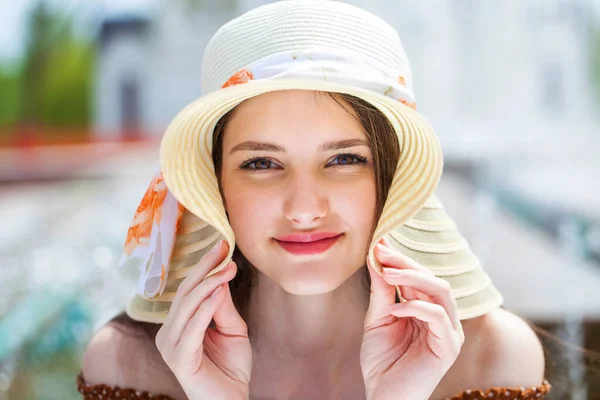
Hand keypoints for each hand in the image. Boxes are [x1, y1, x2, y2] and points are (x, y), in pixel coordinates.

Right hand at [155, 240, 251, 399]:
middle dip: (204, 268)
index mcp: (179, 324)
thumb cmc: (231, 368)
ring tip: (226, 268)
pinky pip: (192, 328)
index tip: (222, 244)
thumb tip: (219, 276)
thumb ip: (223, 306)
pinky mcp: (178, 358)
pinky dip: (205, 308)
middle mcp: (169, 332)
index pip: (189, 289)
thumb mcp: (232, 329)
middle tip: (222, 248)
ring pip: (187, 306)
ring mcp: (170, 345)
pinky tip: (217, 292)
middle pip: (185, 293)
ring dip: (208, 284)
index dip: (204, 266)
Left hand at [360, 237, 464, 399]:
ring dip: (412, 277)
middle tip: (382, 252)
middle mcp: (443, 317)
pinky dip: (415, 307)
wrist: (383, 396)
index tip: (378, 242)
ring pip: (441, 290)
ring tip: (386, 274)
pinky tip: (395, 311)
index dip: (400, 258)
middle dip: (406, 262)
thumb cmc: (382, 361)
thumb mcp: (377, 318)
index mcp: (428, 309)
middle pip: (433, 278)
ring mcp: (449, 331)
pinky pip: (437, 315)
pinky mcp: (449, 346)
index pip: (419, 276)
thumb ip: (381, 290)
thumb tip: (377, 254)